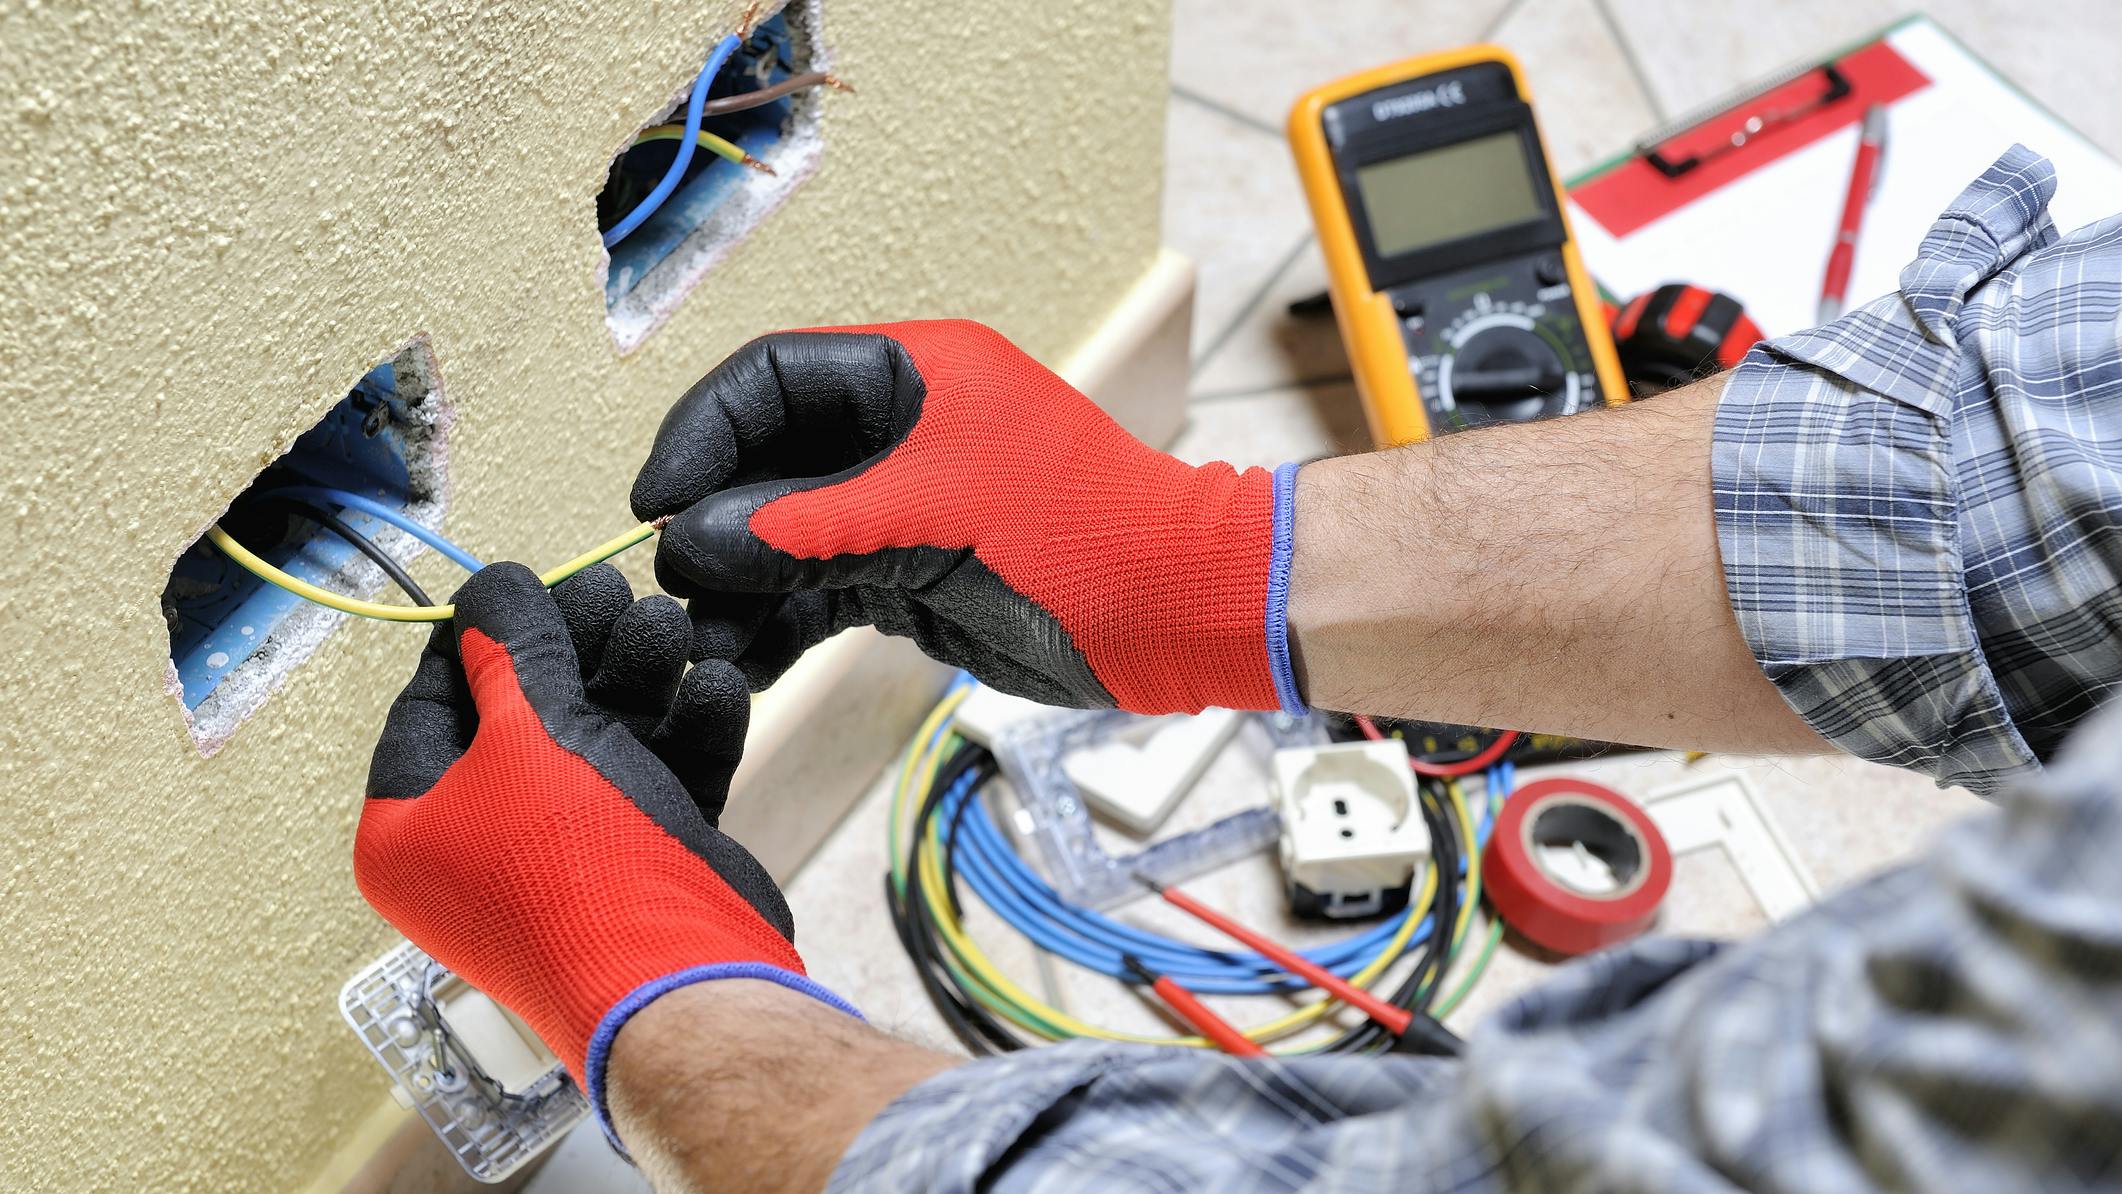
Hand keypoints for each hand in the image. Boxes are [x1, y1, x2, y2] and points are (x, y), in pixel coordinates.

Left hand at [355, 562, 854, 1137]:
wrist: (679, 981)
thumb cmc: (575, 868)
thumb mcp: (527, 734)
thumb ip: (510, 649)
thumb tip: (491, 587)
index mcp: (409, 829)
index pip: (430, 704)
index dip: (478, 635)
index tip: (524, 583)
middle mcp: (477, 848)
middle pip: (524, 717)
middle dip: (579, 649)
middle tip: (614, 590)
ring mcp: (562, 860)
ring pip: (597, 743)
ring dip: (639, 680)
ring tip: (673, 628)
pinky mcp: (638, 866)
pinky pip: (652, 782)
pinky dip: (683, 733)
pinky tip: (715, 686)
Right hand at [631, 319, 1302, 714]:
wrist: (1178, 614)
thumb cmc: (1080, 537)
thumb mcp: (927, 521)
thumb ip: (803, 530)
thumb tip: (686, 544)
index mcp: (912, 376)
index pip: (769, 378)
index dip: (701, 434)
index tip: (655, 504)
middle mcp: (900, 432)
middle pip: (766, 462)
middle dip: (714, 526)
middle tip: (675, 590)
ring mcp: (903, 507)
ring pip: (786, 536)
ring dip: (739, 589)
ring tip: (703, 644)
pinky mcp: (910, 575)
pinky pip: (821, 591)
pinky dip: (781, 625)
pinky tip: (746, 665)